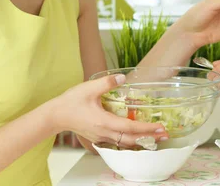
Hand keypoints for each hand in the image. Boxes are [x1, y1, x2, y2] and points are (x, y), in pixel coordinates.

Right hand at [50, 74, 167, 148]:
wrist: (55, 115)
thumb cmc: (71, 102)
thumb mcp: (89, 88)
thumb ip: (107, 83)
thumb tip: (122, 77)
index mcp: (104, 122)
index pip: (130, 127)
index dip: (146, 128)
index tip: (159, 127)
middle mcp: (104, 133)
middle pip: (131, 139)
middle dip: (149, 137)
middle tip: (164, 134)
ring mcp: (101, 137)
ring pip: (124, 143)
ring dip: (140, 141)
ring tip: (154, 137)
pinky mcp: (98, 137)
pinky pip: (117, 142)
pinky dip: (129, 141)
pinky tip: (136, 137)